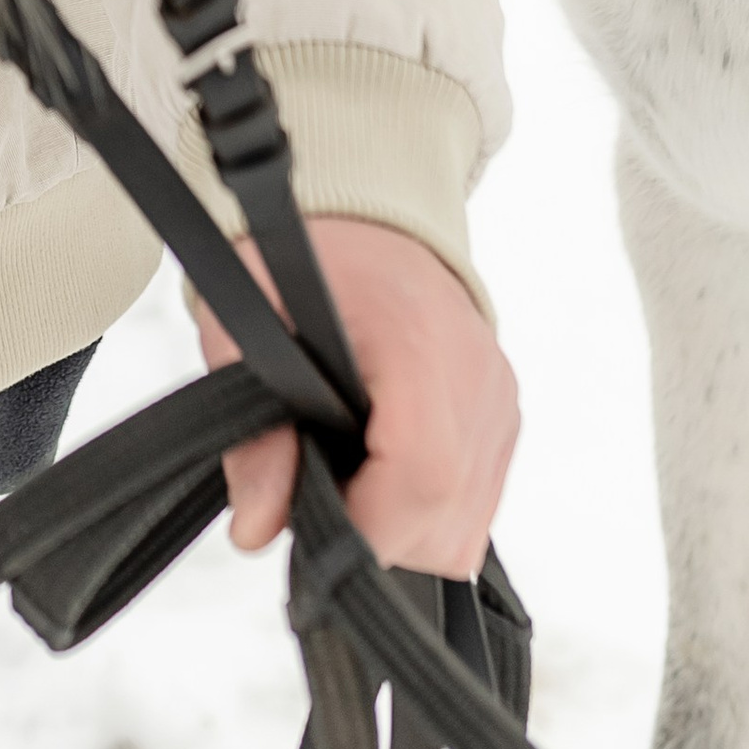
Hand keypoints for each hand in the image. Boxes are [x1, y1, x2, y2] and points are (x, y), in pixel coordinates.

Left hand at [191, 215, 519, 577]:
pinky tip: (375, 466)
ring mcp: (499, 400)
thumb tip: (257, 529)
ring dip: (398, 527)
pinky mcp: (503, 416)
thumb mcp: (244, 331)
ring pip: (466, 530)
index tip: (309, 520)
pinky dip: (423, 508)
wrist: (356, 215)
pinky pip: (475, 504)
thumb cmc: (296, 259)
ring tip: (343, 472)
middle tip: (314, 489)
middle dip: (372, 534)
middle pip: (448, 522)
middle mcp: (477, 377)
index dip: (365, 525)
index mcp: (419, 344)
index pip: (423, 476)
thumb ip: (253, 433)